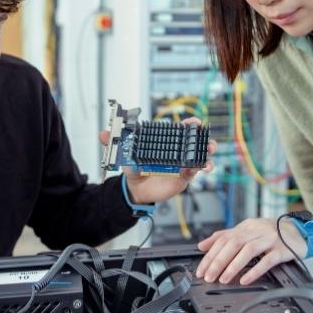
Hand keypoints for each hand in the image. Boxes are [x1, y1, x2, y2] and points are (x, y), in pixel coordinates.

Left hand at [98, 117, 215, 205]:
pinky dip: (202, 168)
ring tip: (210, 151)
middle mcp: (176, 151)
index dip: (189, 125)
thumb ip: (115, 143)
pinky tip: (203, 168)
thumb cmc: (135, 169)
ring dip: (207, 151)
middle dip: (203, 137)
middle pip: (194, 141)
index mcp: (165, 143)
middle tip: (207, 138)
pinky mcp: (185, 176)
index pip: (180, 130)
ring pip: (200, 155)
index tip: (194, 122)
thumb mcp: (124, 155)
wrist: (136, 190)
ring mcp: (182, 163)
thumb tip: (102, 133)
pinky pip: (196, 171)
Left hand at [195, 216, 310, 284]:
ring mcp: (270, 239)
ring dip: (233, 266)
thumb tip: (202, 245)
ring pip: (249, 250)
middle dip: (218, 261)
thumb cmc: (272, 234)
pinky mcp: (282, 250)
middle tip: (209, 276)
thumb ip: (225, 236)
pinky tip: (245, 279)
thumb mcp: (248, 231)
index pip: (224, 238)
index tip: (202, 269)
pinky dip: (254, 270)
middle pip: (234, 243)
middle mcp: (257, 230)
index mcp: (246, 226)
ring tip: (224, 279)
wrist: (300, 232)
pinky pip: (267, 260)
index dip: (210, 255)